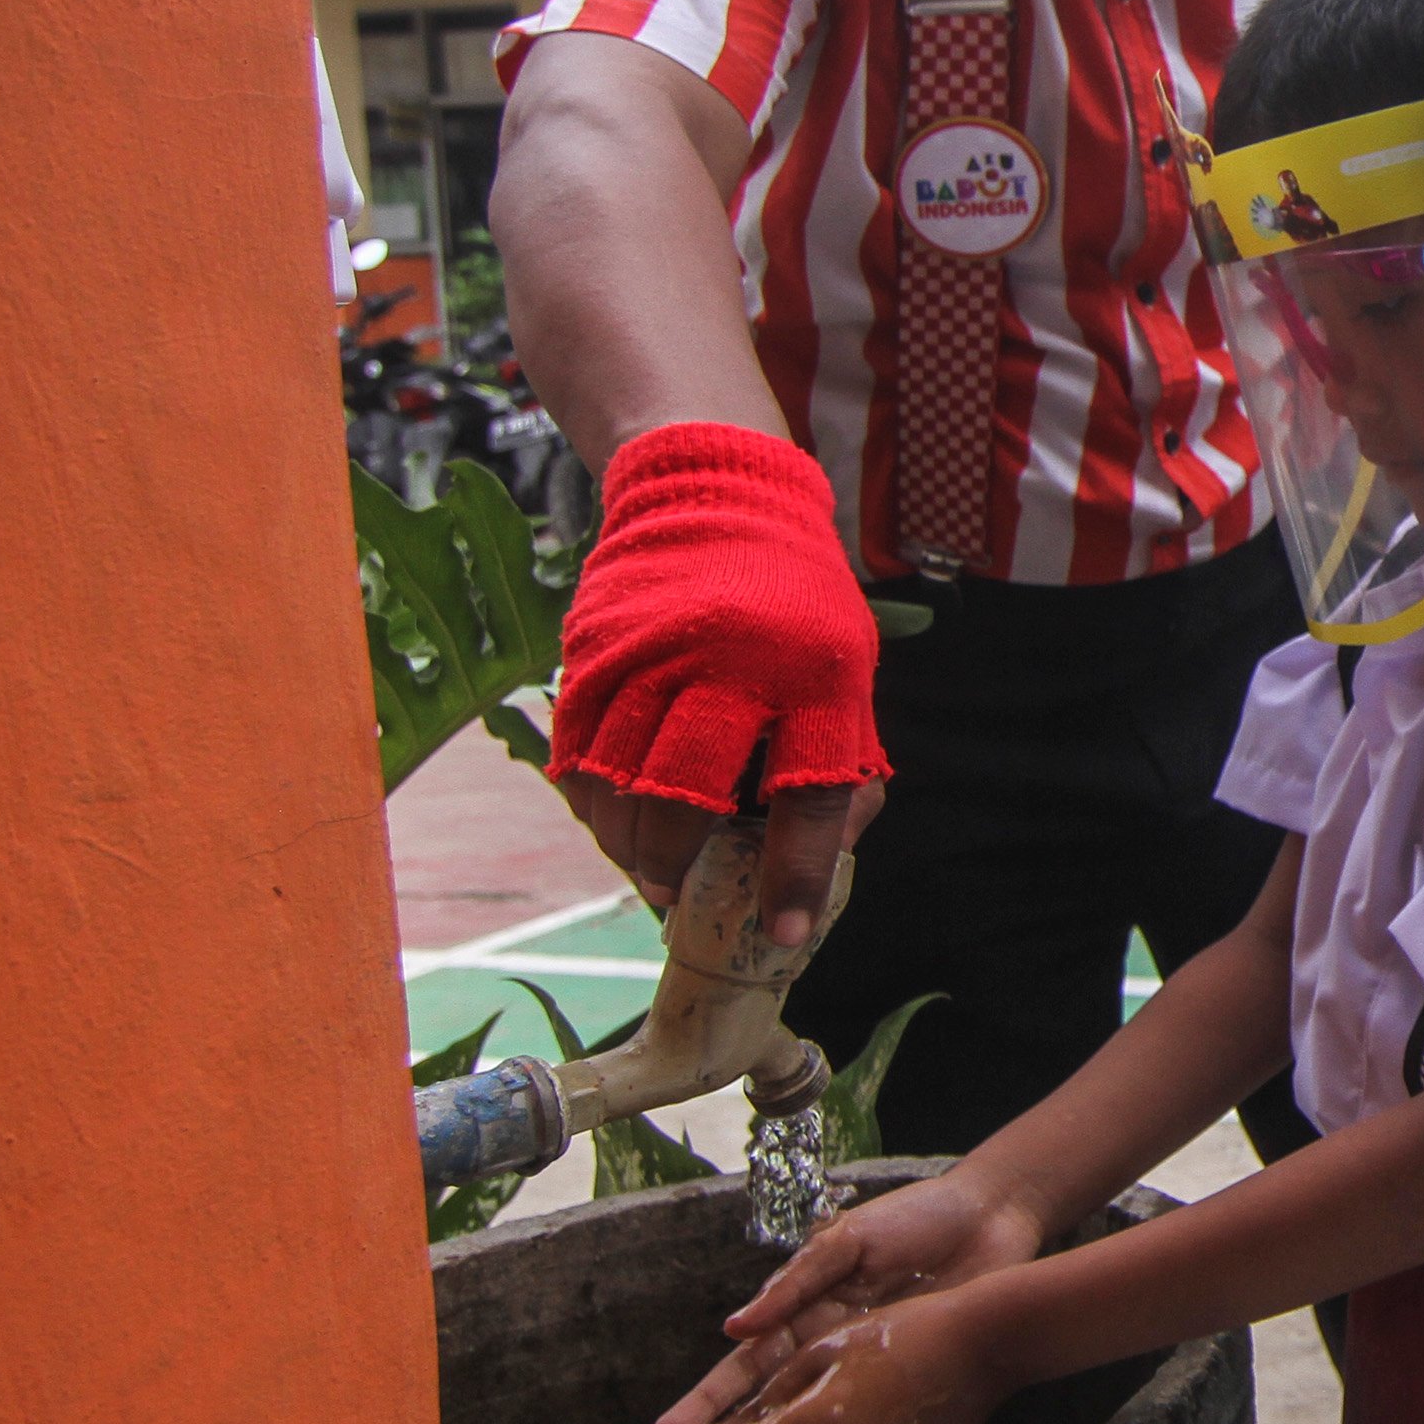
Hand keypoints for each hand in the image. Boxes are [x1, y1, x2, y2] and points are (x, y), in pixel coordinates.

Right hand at [547, 421, 891, 952]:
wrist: (715, 490)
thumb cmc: (796, 603)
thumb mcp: (848, 671)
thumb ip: (841, 765)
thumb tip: (821, 869)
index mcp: (817, 671)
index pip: (812, 792)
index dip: (795, 873)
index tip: (781, 932)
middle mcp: (730, 659)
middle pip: (685, 795)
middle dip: (677, 867)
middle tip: (680, 898)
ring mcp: (650, 650)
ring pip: (615, 783)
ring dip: (625, 847)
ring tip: (648, 872)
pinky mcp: (591, 649)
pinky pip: (575, 752)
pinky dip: (589, 804)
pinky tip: (611, 823)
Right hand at [654, 1166, 1046, 1423]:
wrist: (987, 1220)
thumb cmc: (913, 1220)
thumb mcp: (848, 1242)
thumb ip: (796, 1281)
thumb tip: (735, 1327)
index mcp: (800, 1315)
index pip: (742, 1370)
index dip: (706, 1405)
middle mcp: (823, 1351)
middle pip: (766, 1414)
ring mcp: (862, 1373)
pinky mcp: (903, 1385)